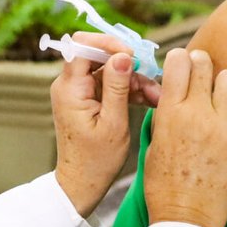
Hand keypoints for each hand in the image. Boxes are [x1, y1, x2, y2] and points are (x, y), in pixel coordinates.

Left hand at [52, 33, 147, 217]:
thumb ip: (117, 87)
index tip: (132, 54)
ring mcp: (80, 91)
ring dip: (134, 79)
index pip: (81, 46)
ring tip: (156, 95)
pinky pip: (111, 83)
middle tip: (150, 73)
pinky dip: (130, 89)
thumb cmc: (96, 160)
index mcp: (70, 89)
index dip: (107, 43)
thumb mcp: (113, 123)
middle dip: (127, 62)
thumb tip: (122, 55)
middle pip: (98, 55)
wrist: (83, 183)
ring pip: (109, 69)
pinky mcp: (89, 99)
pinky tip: (150, 99)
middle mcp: (70, 85)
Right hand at [143, 48, 226, 226]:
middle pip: (205, 63)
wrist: (185, 218)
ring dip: (224, 83)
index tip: (183, 66)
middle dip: (202, 64)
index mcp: (169, 112)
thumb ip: (165, 114)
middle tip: (202, 76)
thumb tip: (173, 93)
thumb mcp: (153, 144)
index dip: (181, 59)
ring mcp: (221, 125)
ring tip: (220, 98)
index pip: (178, 62)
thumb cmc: (164, 185)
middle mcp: (195, 113)